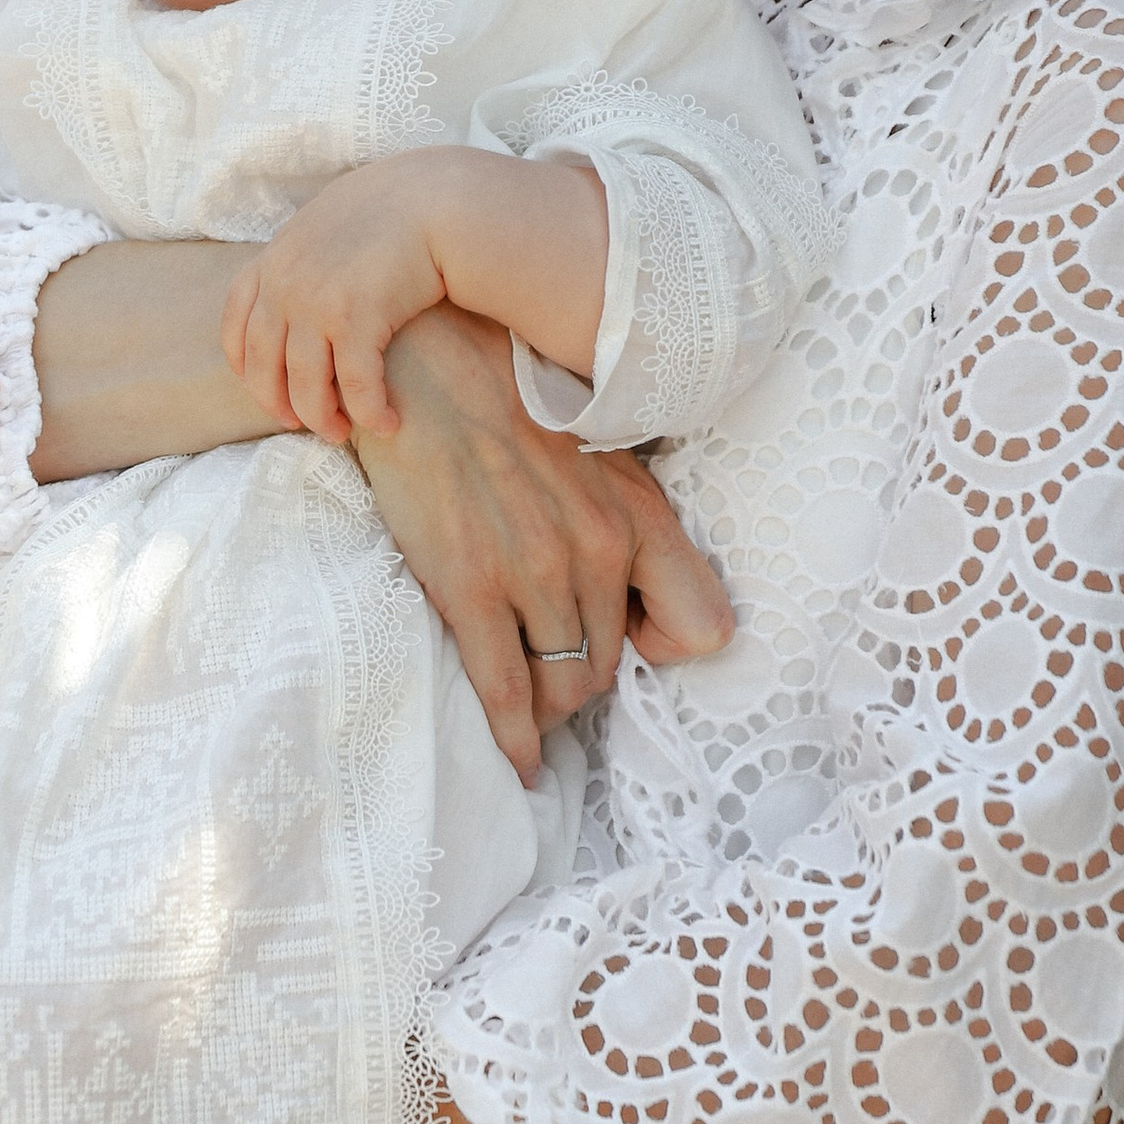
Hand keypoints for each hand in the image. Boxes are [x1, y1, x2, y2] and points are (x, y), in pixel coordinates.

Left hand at [220, 164, 447, 443]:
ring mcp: (315, 302)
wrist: (438, 199)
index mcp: (273, 260)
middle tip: (304, 425)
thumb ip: (304, 257)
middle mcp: (284, 284)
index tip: (268, 392)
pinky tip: (387, 423)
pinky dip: (369, 412)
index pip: (235, 328)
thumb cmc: (393, 209)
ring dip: (322, 419)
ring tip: (343, 432)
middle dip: (279, 405)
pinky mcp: (355, 318)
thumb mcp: (327, 224)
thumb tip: (301, 293)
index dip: (247, 370)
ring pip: (304, 386)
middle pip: (262, 366)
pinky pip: (354, 385)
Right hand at [350, 309, 730, 776]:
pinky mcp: (468, 585)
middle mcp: (597, 549)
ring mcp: (532, 571)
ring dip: (548, 708)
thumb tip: (635, 593)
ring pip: (564, 688)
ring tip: (528, 707)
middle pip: (613, 667)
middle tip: (551, 675)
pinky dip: (513, 737)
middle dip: (585, 681)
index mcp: (637, 515)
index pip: (701, 627)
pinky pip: (503, 690)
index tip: (628, 646)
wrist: (422, 363)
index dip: (664, 648)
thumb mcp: (596, 453)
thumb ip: (627, 520)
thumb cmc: (504, 405)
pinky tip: (516, 760)